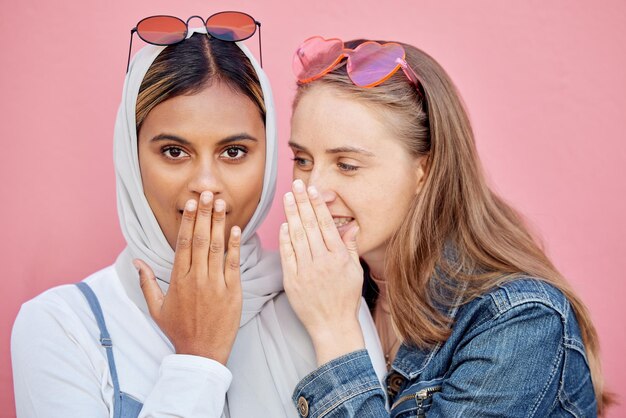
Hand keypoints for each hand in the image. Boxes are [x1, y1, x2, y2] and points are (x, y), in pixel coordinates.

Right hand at [134, 191, 241, 364]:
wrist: (201, 353)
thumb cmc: (179, 330)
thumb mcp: (156, 308)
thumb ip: (146, 283)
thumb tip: (136, 262)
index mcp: (177, 280)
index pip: (182, 244)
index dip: (187, 221)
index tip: (191, 204)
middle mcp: (195, 279)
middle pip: (199, 240)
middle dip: (204, 214)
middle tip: (207, 193)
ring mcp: (215, 285)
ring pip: (216, 248)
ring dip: (219, 224)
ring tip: (222, 204)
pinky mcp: (232, 292)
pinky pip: (233, 264)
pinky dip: (235, 246)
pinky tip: (237, 229)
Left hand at [279, 179, 364, 364]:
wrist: (332, 326)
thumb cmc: (345, 300)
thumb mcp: (355, 272)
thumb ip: (350, 247)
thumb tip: (350, 226)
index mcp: (339, 257)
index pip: (325, 224)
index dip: (318, 205)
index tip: (312, 190)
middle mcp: (322, 261)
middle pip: (309, 225)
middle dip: (302, 202)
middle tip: (296, 184)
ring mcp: (306, 271)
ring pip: (296, 236)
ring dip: (291, 214)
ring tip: (287, 197)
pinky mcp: (292, 281)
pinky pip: (287, 255)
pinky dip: (284, 239)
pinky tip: (283, 224)